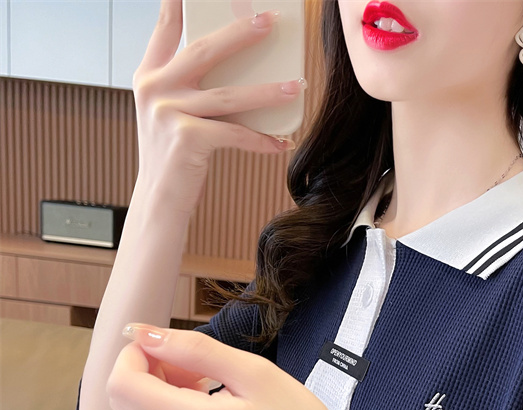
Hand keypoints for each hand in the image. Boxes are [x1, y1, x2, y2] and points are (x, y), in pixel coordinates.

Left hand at [106, 324, 363, 409]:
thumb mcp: (254, 372)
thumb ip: (194, 350)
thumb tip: (142, 333)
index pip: (121, 385)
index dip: (134, 355)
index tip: (170, 346)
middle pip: (121, 405)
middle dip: (143, 374)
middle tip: (189, 365)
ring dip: (150, 398)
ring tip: (197, 387)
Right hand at [133, 0, 303, 214]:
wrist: (160, 200)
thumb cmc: (174, 157)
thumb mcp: (170, 114)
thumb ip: (189, 86)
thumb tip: (236, 67)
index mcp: (149, 76)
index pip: (166, 29)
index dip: (180, 4)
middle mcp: (154, 88)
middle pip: (204, 51)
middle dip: (240, 33)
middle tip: (270, 21)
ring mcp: (168, 112)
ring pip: (228, 95)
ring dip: (268, 91)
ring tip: (297, 86)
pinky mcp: (186, 138)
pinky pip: (234, 133)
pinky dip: (260, 139)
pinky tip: (281, 142)